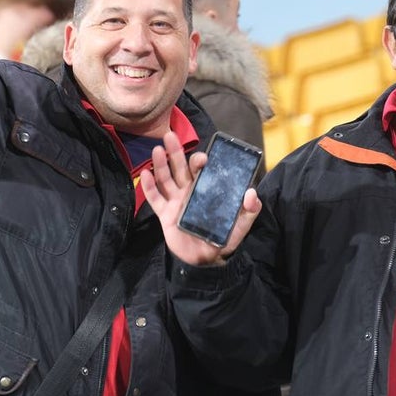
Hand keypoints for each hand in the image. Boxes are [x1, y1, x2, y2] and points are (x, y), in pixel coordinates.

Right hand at [141, 131, 261, 265]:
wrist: (206, 259)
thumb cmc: (222, 238)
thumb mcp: (240, 225)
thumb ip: (249, 211)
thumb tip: (251, 193)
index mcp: (205, 190)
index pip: (201, 171)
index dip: (200, 161)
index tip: (202, 158)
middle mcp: (188, 191)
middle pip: (180, 168)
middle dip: (175, 152)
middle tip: (170, 135)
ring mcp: (175, 201)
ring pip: (165, 179)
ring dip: (160, 164)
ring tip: (157, 150)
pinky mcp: (165, 214)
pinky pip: (155, 199)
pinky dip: (148, 187)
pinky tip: (143, 174)